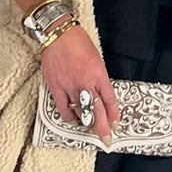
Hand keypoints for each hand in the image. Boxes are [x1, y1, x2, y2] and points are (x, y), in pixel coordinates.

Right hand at [40, 24, 118, 141]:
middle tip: (106, 138)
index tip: (115, 123)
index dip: (113, 114)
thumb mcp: (96, 59)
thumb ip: (98, 77)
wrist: (58, 34)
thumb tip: (100, 93)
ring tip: (90, 129)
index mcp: (98, 74)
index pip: (109, 99)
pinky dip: (69, 116)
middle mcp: (85, 82)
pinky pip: (63, 108)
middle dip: (102, 127)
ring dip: (86, 123)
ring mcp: (70, 86)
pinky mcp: (55, 87)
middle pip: (96, 111)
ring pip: (80, 112)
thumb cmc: (78, 42)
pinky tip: (73, 120)